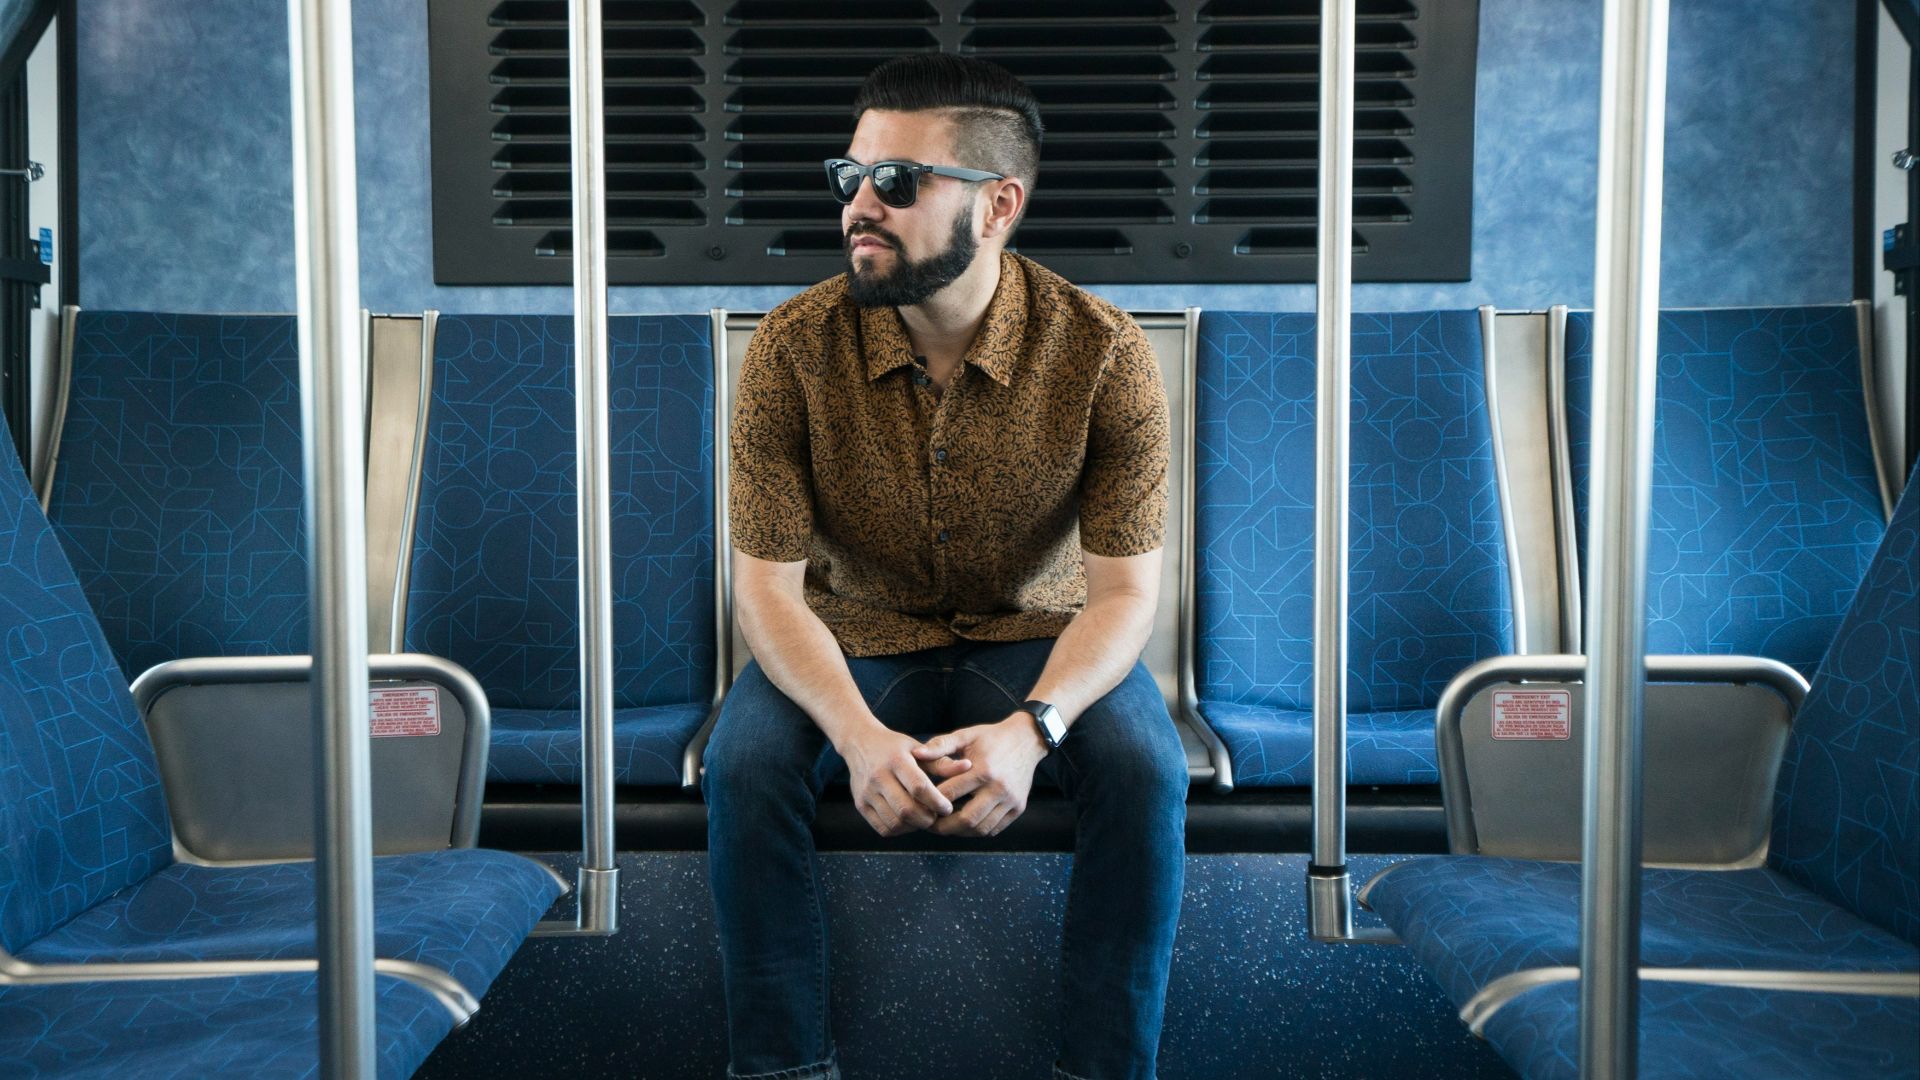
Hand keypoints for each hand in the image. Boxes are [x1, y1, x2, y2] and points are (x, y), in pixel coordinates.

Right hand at [839, 723, 964, 837]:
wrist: (860, 743)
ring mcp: (866, 792)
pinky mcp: (860, 804)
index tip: (947, 807)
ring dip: (914, 826)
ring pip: (895, 822)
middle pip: (907, 809)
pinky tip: (908, 821)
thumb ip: (942, 762)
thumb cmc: (895, 747)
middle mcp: (878, 777)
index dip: (937, 802)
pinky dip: (900, 830)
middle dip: (927, 818)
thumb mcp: (917, 749)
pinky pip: (883, 828)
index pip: (919, 787)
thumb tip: (968, 767)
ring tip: (923, 818)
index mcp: (896, 760)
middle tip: (936, 816)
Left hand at [912, 715, 1049, 837]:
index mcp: (983, 769)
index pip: (950, 794)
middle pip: (966, 819)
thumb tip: (916, 753)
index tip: (918, 805)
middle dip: (943, 826)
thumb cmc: (991, 737)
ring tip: (945, 826)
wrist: (1027, 740)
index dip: (931, 802)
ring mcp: (1011, 800)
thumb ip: (940, 745)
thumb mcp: (966, 735)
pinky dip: (977, 830)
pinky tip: (964, 824)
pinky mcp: (1018, 808)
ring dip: (960, 832)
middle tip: (928, 824)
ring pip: (981, 828)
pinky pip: (994, 829)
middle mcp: (999, 788)